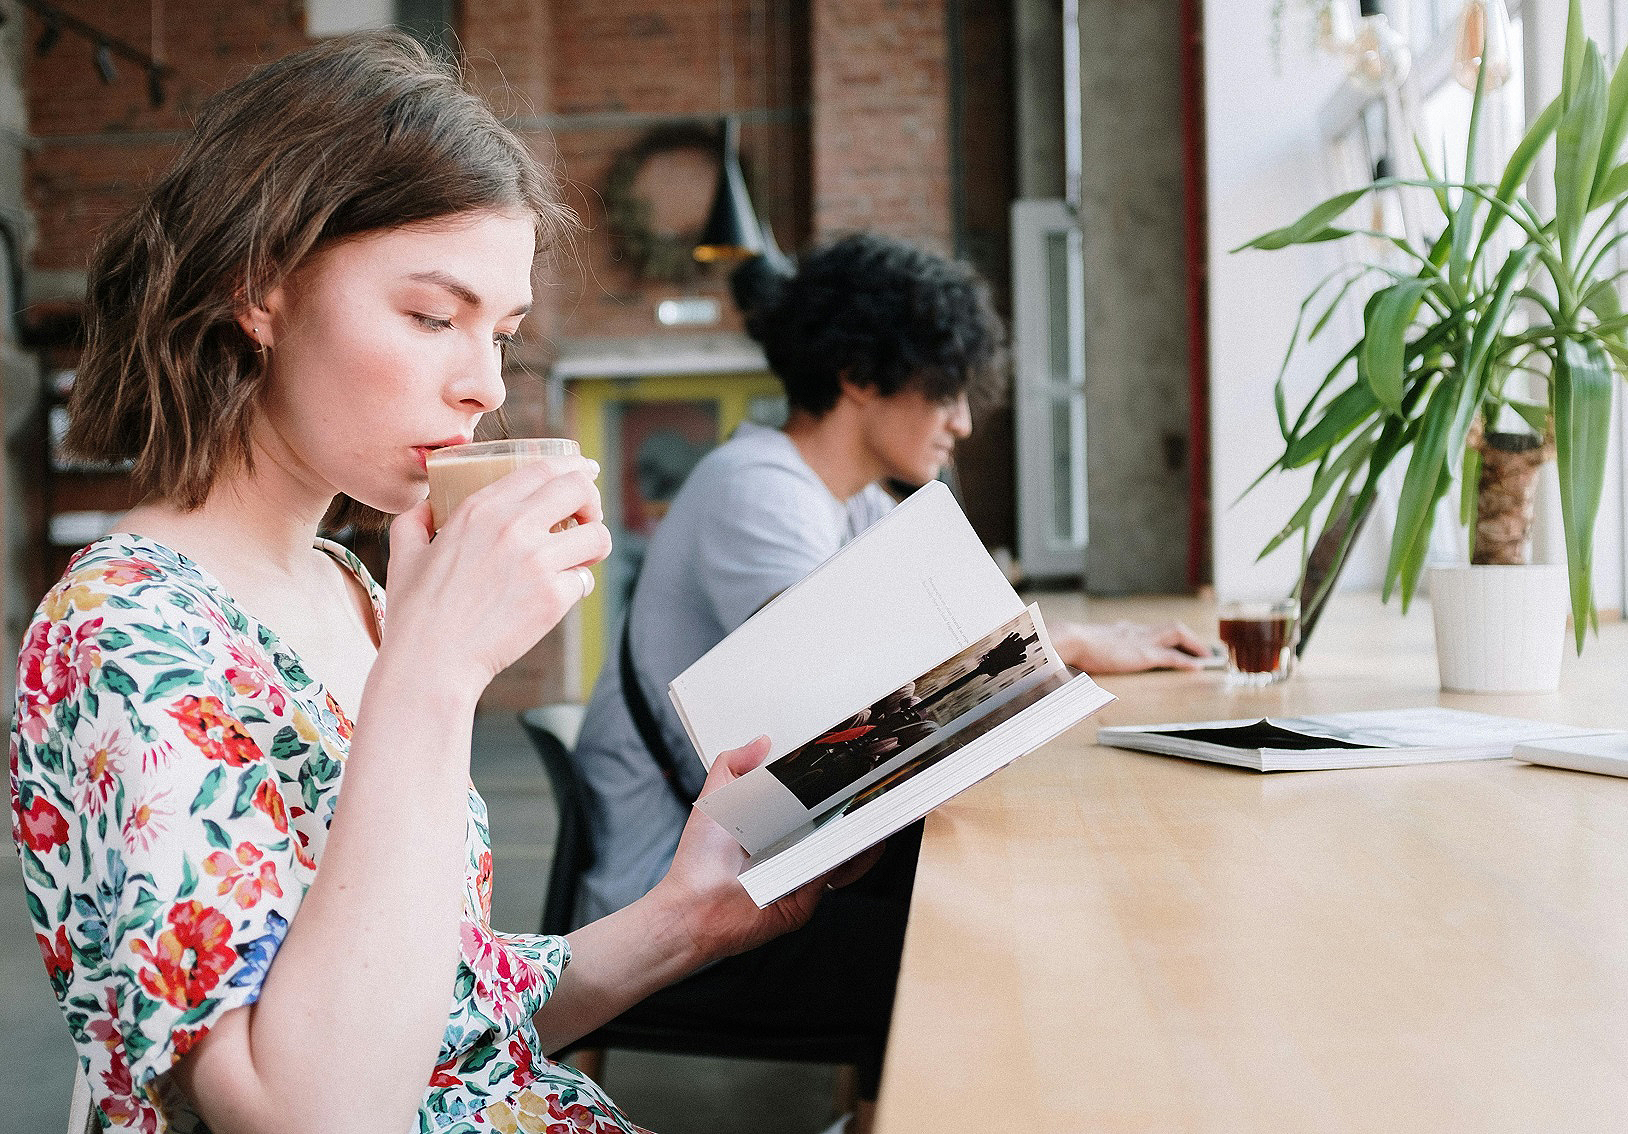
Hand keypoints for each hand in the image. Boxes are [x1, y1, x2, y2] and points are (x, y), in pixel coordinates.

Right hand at [382, 455, 611, 698]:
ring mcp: (537, 562)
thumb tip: (426, 507)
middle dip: (592, 500)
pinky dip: (577, 586)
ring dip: (595, 544)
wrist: (432, 660)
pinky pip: (585, 579)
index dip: (572, 467)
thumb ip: (415, 520)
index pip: (542, 469)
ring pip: (597, 535)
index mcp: (480, 510)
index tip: (584, 471)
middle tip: (587, 517)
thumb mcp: (405, 553)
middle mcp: (513, 527)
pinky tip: (558, 594)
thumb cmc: (415, 611)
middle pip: (578, 490)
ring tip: (583, 555)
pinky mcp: (553, 597)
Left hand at [655, 737, 881, 964]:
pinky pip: (840, 872)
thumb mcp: (713, 800)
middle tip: (871, 780)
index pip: (811, 797)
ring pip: (847, 845)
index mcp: (774, 821)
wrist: (695, 908)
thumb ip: (732, 765)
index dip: (830, 781)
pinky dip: (857, 856)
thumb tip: (762, 741)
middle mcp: (793, 845)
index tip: (848, 762)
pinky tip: (862, 837)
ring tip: (875, 804)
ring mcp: (804, 868)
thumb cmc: (700, 858)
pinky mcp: (811, 894)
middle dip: (856, 800)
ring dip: (864, 826)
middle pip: (837, 819)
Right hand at [1051, 618, 1211, 674]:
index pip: (1149, 629)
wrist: (1071, 640)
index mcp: (1121, 630)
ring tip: (1205, 656)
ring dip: (1194, 644)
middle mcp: (1135, 631)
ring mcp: (1141, 641)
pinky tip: (1198, 666)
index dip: (1164, 635)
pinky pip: (1172, 656)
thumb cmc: (1072, 645)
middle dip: (1188, 637)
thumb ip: (1091, 654)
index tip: (1171, 641)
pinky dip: (1187, 661)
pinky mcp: (1143, 655)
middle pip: (1170, 627)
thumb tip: (1081, 668)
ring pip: (1177, 634)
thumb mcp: (1085, 648)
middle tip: (1199, 647)